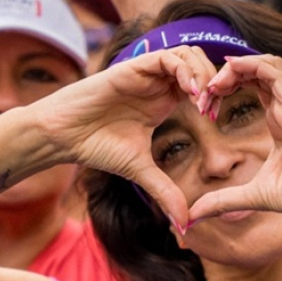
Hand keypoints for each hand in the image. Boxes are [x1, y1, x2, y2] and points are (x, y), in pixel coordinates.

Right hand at [35, 45, 216, 225]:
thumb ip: (166, 193)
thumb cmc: (98, 147)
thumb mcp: (141, 172)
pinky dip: (184, 69)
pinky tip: (189, 91)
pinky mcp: (133, 67)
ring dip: (202, 73)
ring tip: (202, 100)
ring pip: (187, 54)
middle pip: (200, 64)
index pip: (201, 85)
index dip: (214, 97)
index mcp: (164, 101)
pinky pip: (167, 56)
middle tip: (212, 108)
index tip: (215, 119)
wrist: (65, 135)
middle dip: (215, 82)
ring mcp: (147, 73)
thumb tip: (185, 225)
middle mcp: (158, 84)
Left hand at [187, 54, 281, 228]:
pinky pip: (275, 70)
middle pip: (253, 71)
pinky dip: (251, 64)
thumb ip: (221, 200)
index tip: (204, 109)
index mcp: (276, 120)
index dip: (224, 89)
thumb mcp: (249, 196)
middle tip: (203, 94)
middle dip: (224, 76)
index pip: (250, 86)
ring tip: (214, 84)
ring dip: (236, 66)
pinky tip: (230, 71)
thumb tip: (193, 215)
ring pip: (264, 64)